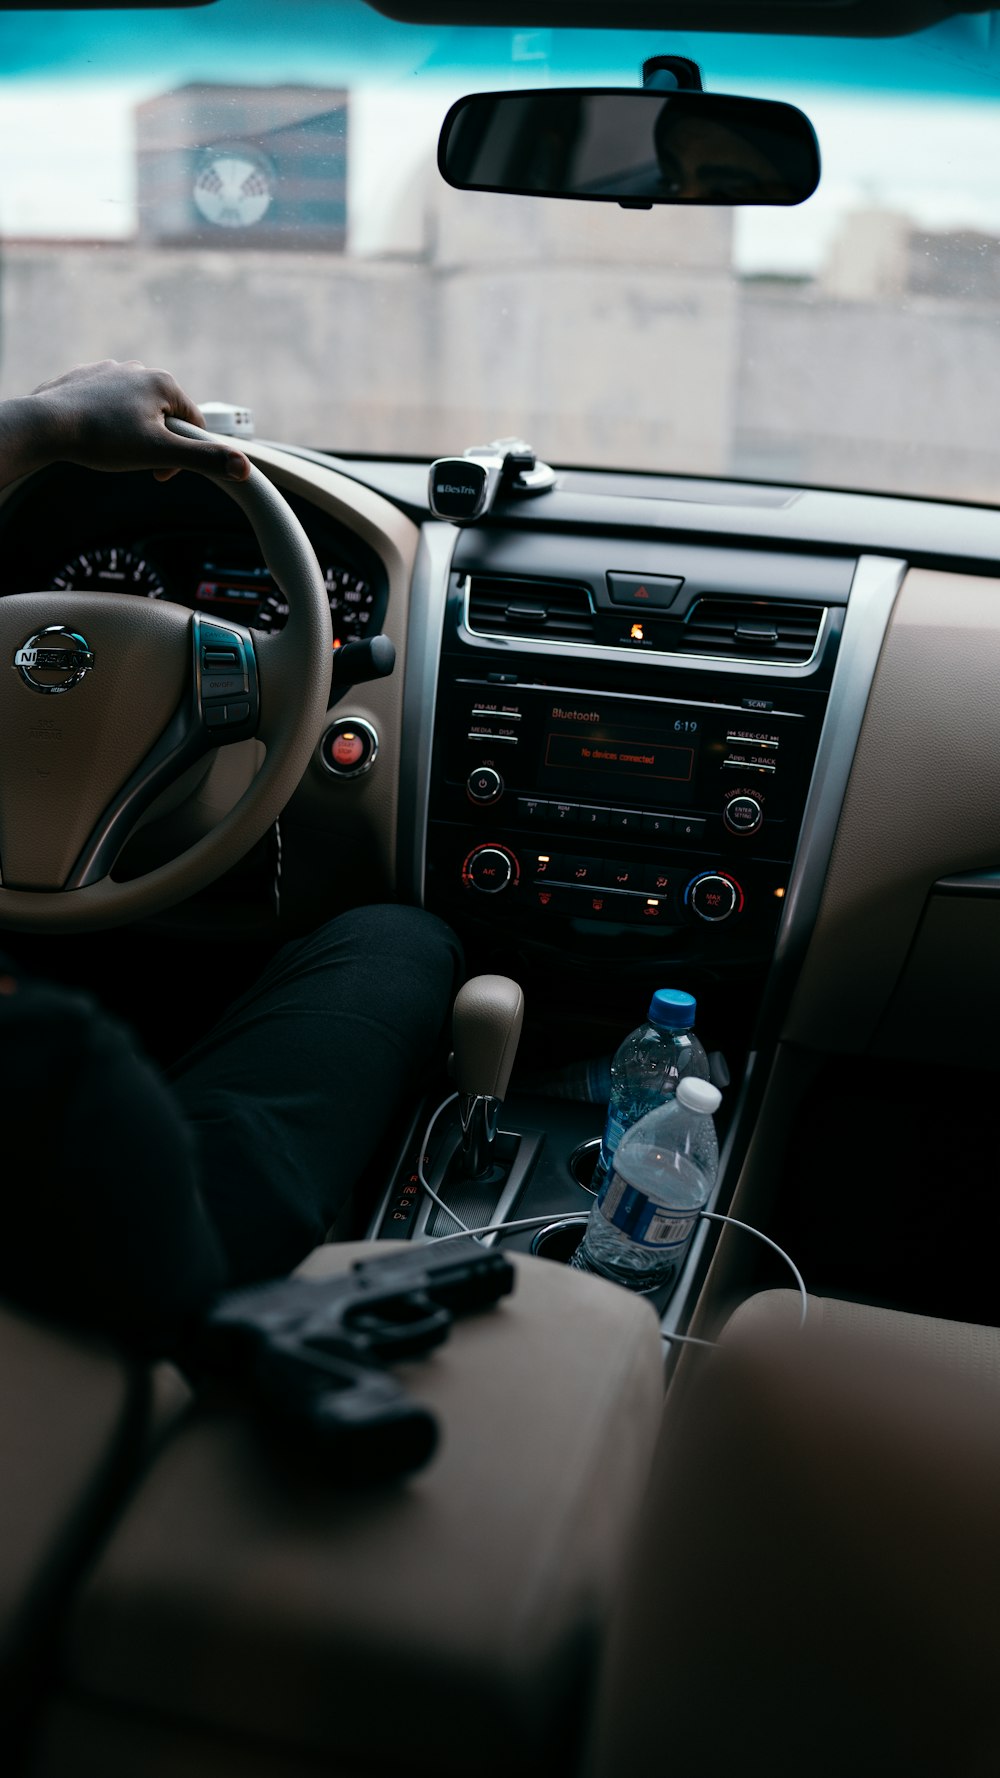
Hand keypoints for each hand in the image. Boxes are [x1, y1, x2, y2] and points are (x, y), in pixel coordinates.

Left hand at [0, 359, 250, 487]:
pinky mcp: (86, 377)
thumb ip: (203, 460)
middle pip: (165, 416)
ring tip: (112, 448)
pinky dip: (106, 420)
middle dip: (156, 442)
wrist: (46, 424)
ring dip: (132, 431)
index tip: (160, 473)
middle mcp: (140, 369)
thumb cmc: (103, 439)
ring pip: (136, 409)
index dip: (184, 455)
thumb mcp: (160, 454)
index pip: (194, 424)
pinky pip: (108, 402)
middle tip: (134, 460)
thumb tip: (244, 468)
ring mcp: (111, 370)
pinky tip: (94, 434)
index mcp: (164, 383)